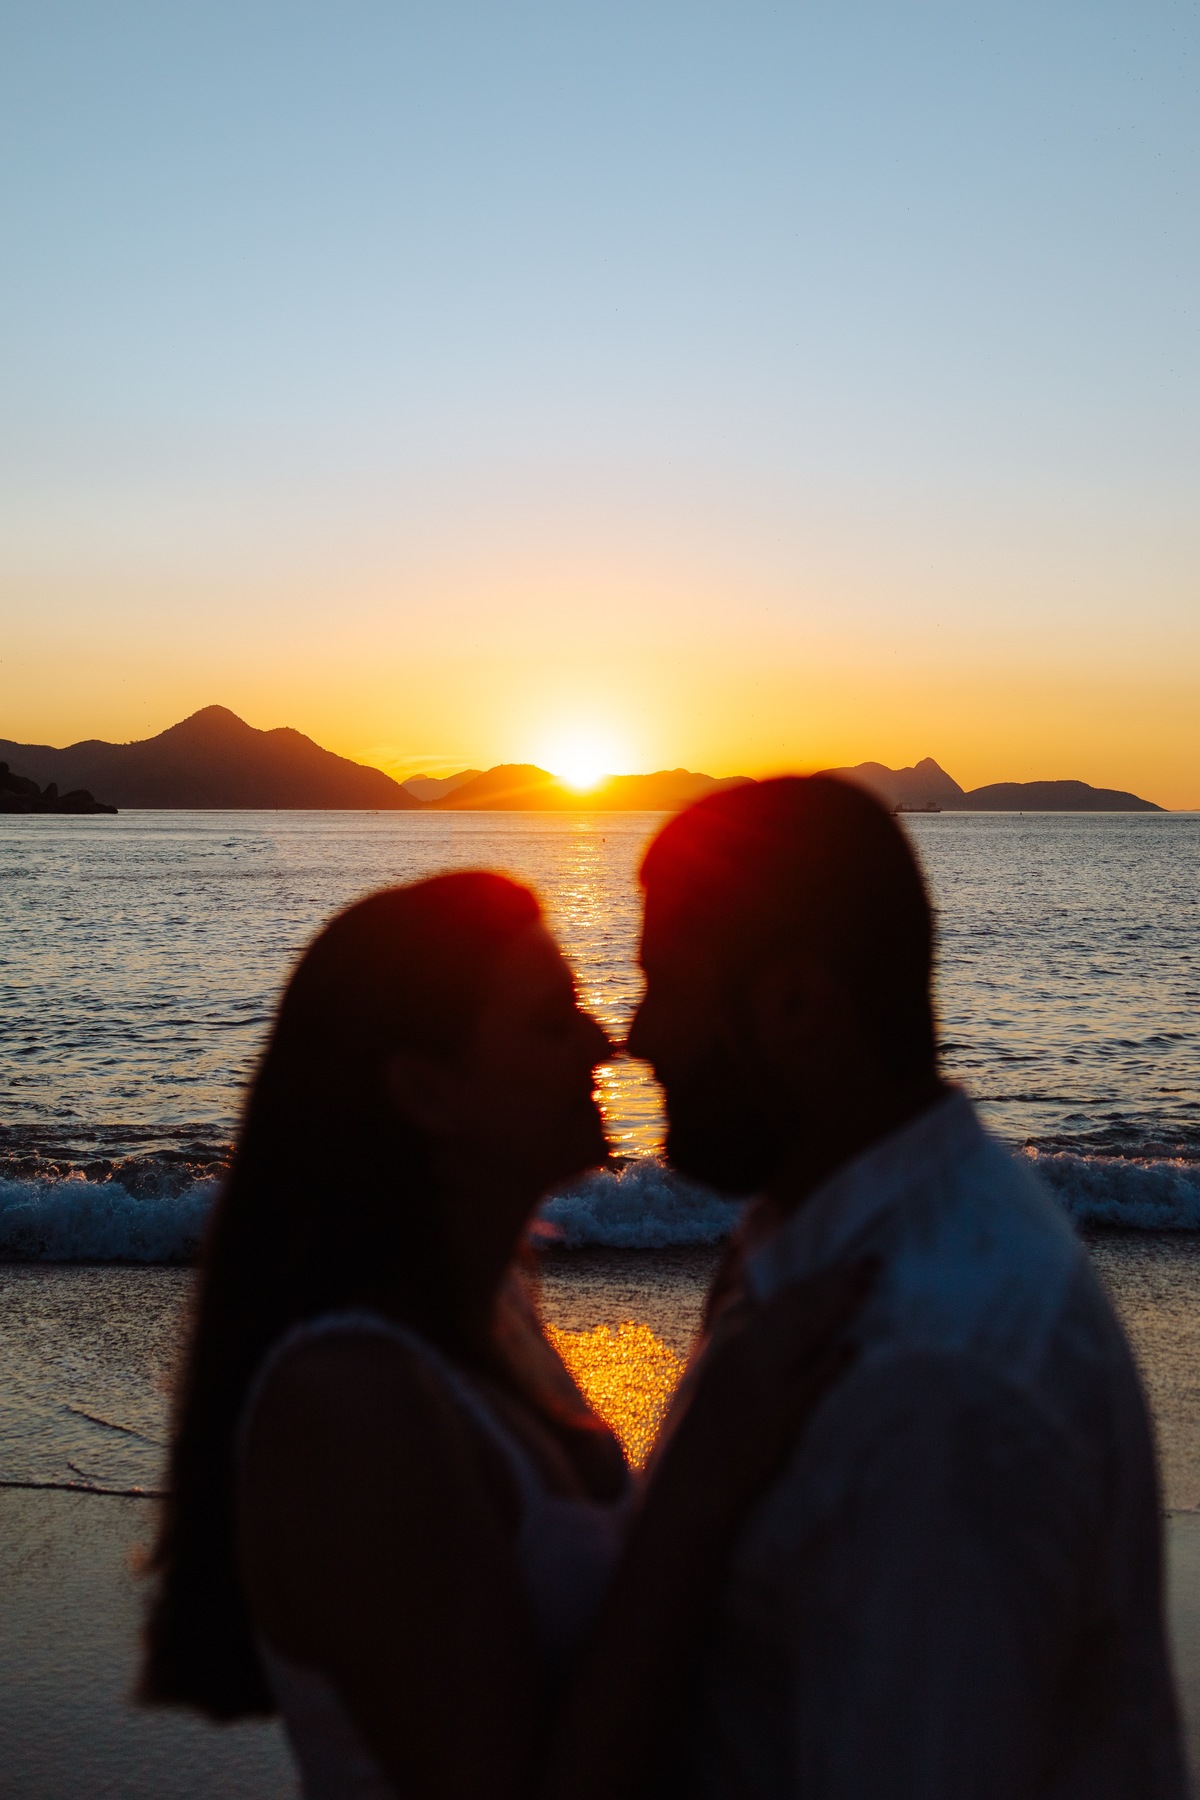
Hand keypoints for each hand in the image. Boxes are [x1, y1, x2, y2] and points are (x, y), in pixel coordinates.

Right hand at [648, 1258, 875, 1535]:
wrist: (689, 1484)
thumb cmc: (694, 1427)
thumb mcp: (703, 1364)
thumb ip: (724, 1322)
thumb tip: (748, 1292)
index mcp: (719, 1332)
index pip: (743, 1276)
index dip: (759, 1241)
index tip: (772, 1206)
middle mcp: (737, 1344)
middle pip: (788, 1298)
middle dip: (826, 1274)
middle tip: (867, 1257)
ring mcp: (759, 1375)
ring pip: (803, 1326)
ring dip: (838, 1301)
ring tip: (868, 1279)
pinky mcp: (779, 1411)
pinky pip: (812, 1381)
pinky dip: (832, 1363)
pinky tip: (853, 1348)